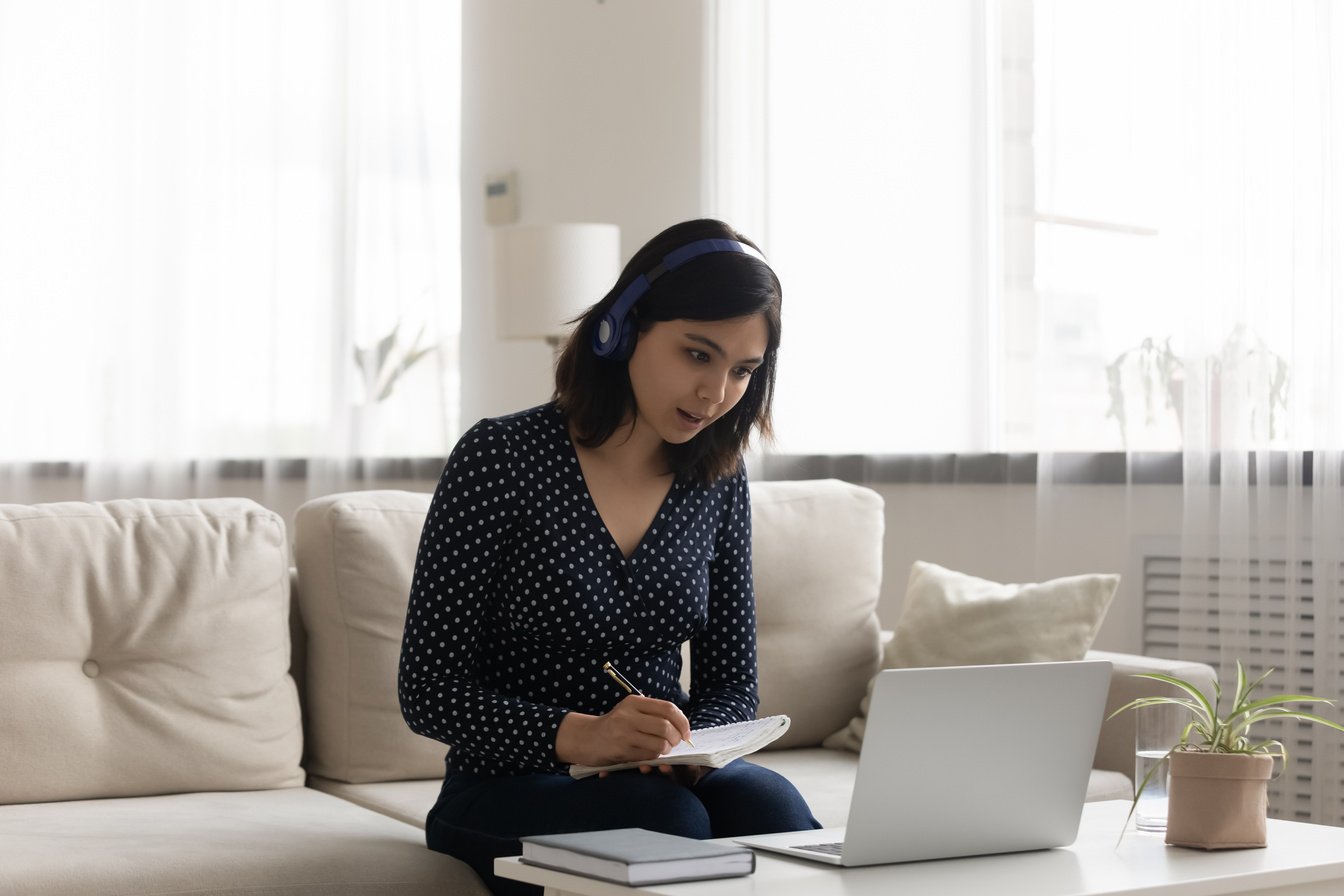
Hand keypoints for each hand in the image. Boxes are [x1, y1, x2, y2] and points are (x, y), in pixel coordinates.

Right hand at [555, 695, 692, 766]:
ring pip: (660, 744)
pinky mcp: (621, 750)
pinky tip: (649, 755)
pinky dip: (655, 757)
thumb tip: (682, 726)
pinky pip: (649, 756)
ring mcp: (624, 733)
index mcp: (634, 702)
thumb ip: (652, 713)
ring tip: (663, 749)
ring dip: (667, 750)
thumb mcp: (631, 711)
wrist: (587, 738)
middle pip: (666, 727)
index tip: (686, 732)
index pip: (668, 708)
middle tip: (676, 743)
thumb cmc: (615, 725)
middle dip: (677, 738)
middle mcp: (628, 715)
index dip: (682, 721)